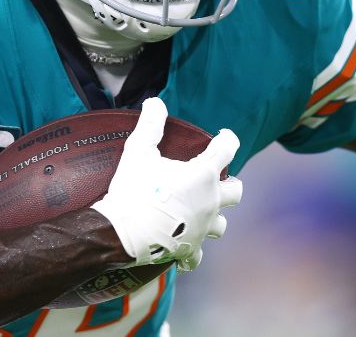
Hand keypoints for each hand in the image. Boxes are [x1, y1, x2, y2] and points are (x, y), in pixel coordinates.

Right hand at [90, 98, 242, 270]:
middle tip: (211, 181)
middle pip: (236, 191)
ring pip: (222, 223)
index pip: (228, 149)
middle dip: (228, 184)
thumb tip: (155, 102)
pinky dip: (193, 249)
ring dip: (214, 216)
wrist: (119, 233)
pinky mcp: (191, 247)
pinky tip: (183, 244)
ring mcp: (203, 226)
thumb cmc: (132, 190)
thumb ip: (150, 125)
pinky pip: (199, 254)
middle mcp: (211, 200)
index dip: (227, 139)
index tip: (222, 137)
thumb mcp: (138, 151)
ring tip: (198, 212)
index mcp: (204, 174)